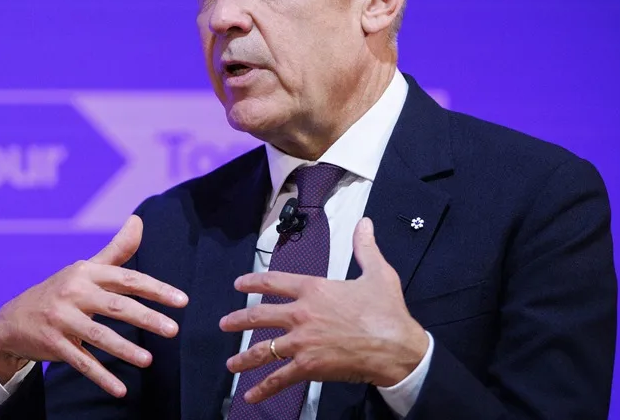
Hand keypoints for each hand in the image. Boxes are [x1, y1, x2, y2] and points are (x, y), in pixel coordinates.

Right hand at [0, 215, 187, 397]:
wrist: (12, 319)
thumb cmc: (61, 290)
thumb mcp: (85, 267)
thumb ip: (116, 250)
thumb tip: (138, 220)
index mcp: (87, 273)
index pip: (127, 279)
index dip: (156, 289)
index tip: (182, 301)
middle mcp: (74, 293)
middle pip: (116, 306)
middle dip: (147, 318)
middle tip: (173, 330)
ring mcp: (62, 320)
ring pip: (99, 336)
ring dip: (125, 349)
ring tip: (149, 360)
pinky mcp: (53, 345)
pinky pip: (81, 362)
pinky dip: (101, 376)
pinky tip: (121, 389)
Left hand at [219, 216, 428, 403]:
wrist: (395, 346)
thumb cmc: (387, 310)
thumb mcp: (378, 272)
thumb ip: (365, 247)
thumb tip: (364, 222)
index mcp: (314, 289)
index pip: (274, 281)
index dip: (253, 282)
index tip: (239, 284)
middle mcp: (301, 314)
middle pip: (259, 316)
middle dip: (237, 320)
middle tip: (224, 324)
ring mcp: (301, 342)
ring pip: (263, 349)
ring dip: (244, 358)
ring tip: (231, 364)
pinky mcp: (308, 367)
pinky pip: (279, 378)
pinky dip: (263, 388)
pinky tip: (250, 396)